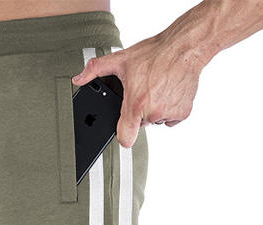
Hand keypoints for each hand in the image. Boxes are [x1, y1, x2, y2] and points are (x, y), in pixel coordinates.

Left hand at [71, 34, 206, 147]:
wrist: (184, 48)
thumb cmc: (155, 53)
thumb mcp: (121, 59)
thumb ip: (96, 70)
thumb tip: (78, 78)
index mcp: (136, 103)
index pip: (125, 138)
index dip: (123, 134)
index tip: (124, 127)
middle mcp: (152, 112)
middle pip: (140, 124)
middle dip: (139, 112)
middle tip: (143, 91)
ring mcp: (168, 113)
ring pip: (155, 120)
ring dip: (154, 109)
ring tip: (156, 88)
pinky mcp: (182, 113)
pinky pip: (170, 118)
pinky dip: (169, 108)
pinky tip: (168, 91)